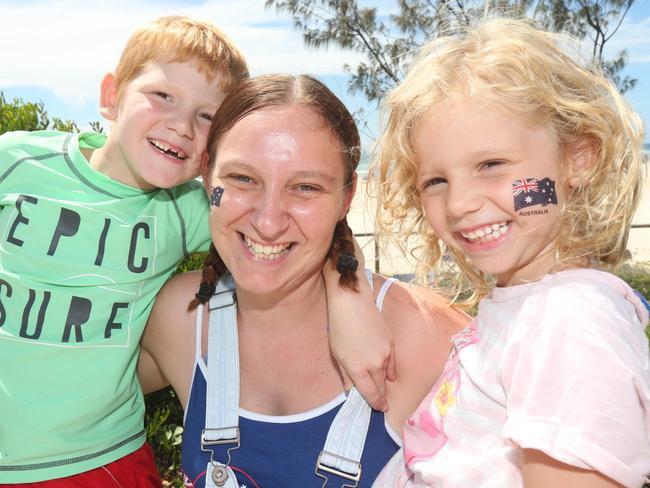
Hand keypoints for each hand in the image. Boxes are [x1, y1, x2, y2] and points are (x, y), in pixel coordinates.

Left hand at [324, 241, 395, 410]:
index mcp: (358, 369)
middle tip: (383, 407)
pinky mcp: (391, 343)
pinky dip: (391, 370)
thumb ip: (346, 375)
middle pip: (380, 387)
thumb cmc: (339, 328)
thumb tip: (351, 390)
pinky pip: (392, 363)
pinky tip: (389, 375)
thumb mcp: (336, 355)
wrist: (352, 303)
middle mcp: (374, 364)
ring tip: (384, 391)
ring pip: (387, 375)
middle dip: (381, 398)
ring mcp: (385, 354)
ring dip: (385, 384)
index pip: (370, 393)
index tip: (379, 410)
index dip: (375, 403)